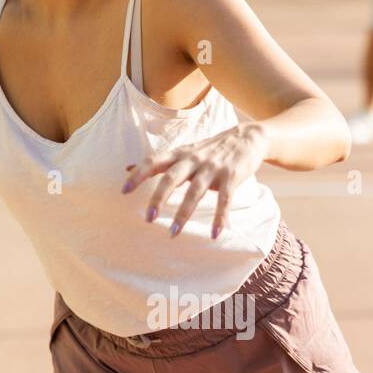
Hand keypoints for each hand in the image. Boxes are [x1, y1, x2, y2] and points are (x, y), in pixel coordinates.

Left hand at [121, 123, 270, 239]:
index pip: (153, 161)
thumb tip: (125, 168)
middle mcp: (193, 159)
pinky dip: (220, 217)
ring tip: (173, 232)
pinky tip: (215, 234)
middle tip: (148, 218)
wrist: (248, 137)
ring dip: (184, 213)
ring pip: (195, 191)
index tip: (124, 191)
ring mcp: (213, 168)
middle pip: (172, 178)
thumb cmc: (209, 149)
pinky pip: (225, 200)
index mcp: (179, 154)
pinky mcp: (232, 177)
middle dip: (159, 198)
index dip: (138, 174)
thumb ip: (157, 162)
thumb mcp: (182, 151)